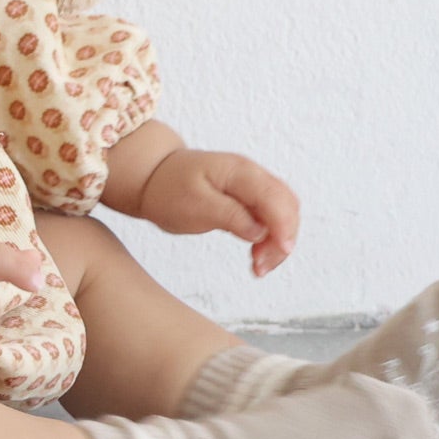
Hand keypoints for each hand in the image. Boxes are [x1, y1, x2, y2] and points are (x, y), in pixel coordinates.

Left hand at [137, 149, 300, 277]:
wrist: (152, 176)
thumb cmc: (168, 189)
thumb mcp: (194, 206)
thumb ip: (230, 215)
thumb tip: (261, 231)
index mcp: (239, 171)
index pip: (275, 197)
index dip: (284, 226)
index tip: (280, 252)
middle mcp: (251, 175)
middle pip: (287, 206)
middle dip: (283, 238)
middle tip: (260, 266)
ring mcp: (251, 185)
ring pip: (283, 213)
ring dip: (279, 241)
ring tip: (258, 266)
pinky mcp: (248, 198)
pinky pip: (271, 217)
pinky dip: (270, 237)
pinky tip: (257, 255)